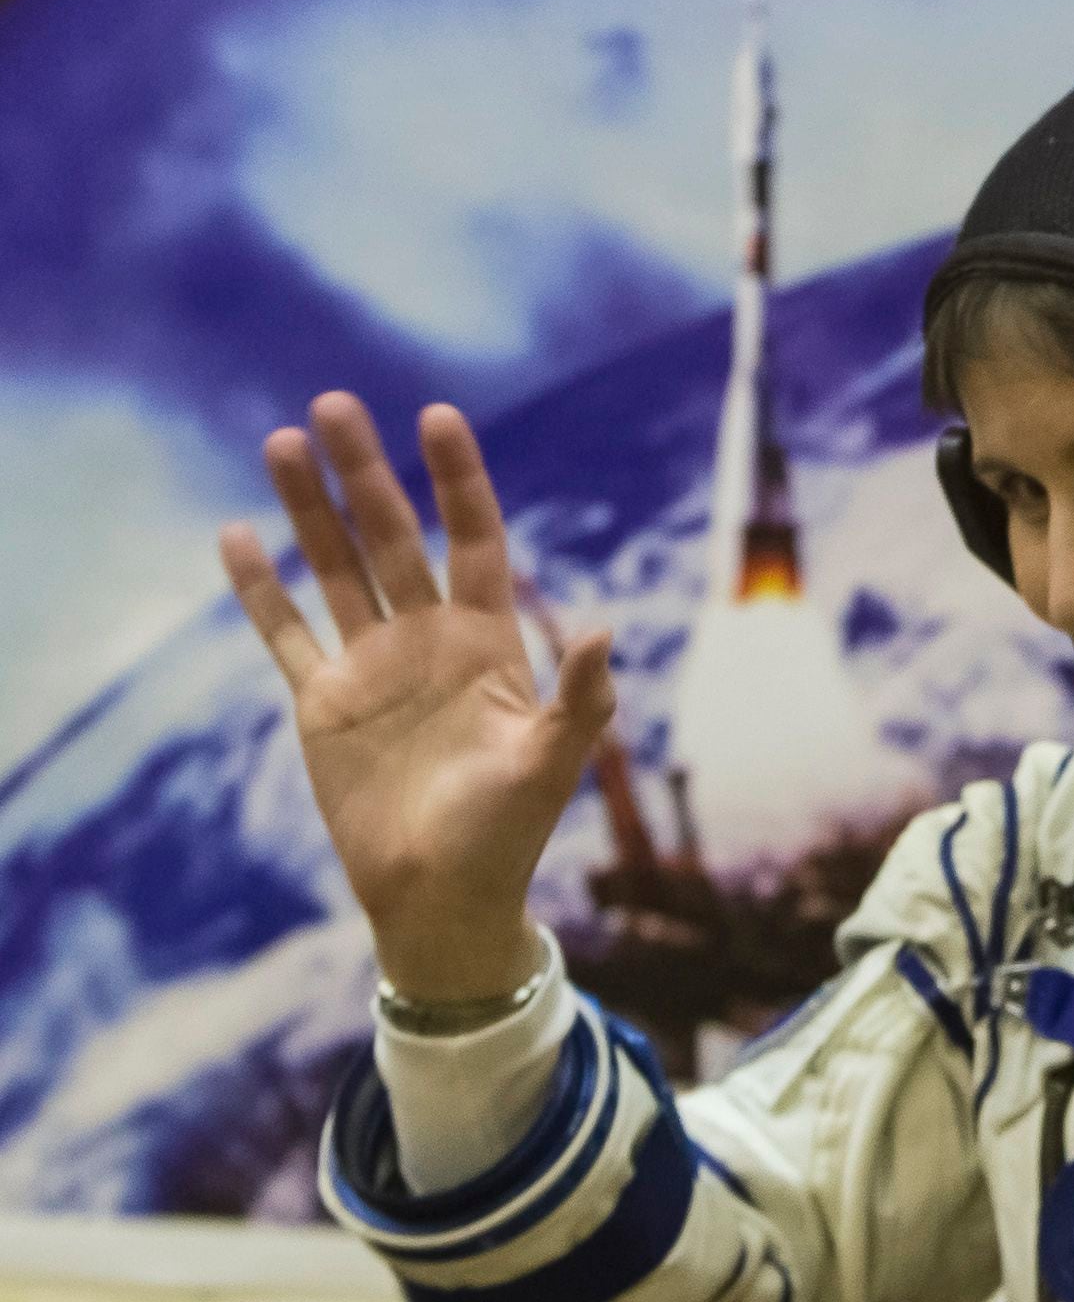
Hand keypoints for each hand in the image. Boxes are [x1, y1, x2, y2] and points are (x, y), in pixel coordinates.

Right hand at [219, 392, 614, 1002]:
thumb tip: (608, 631)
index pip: (474, 541)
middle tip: (335, 403)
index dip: (458, 482)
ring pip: (336, 568)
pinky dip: (260, 588)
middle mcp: (428, 640)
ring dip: (310, 509)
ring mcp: (373, 666)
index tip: (437, 418)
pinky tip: (237, 532)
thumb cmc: (508, 835)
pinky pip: (286, 632)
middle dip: (366, 474)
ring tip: (283, 440)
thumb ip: (581, 699)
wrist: (442, 898)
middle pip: (394, 537)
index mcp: (489, 643)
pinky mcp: (324, 703)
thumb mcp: (552, 762)